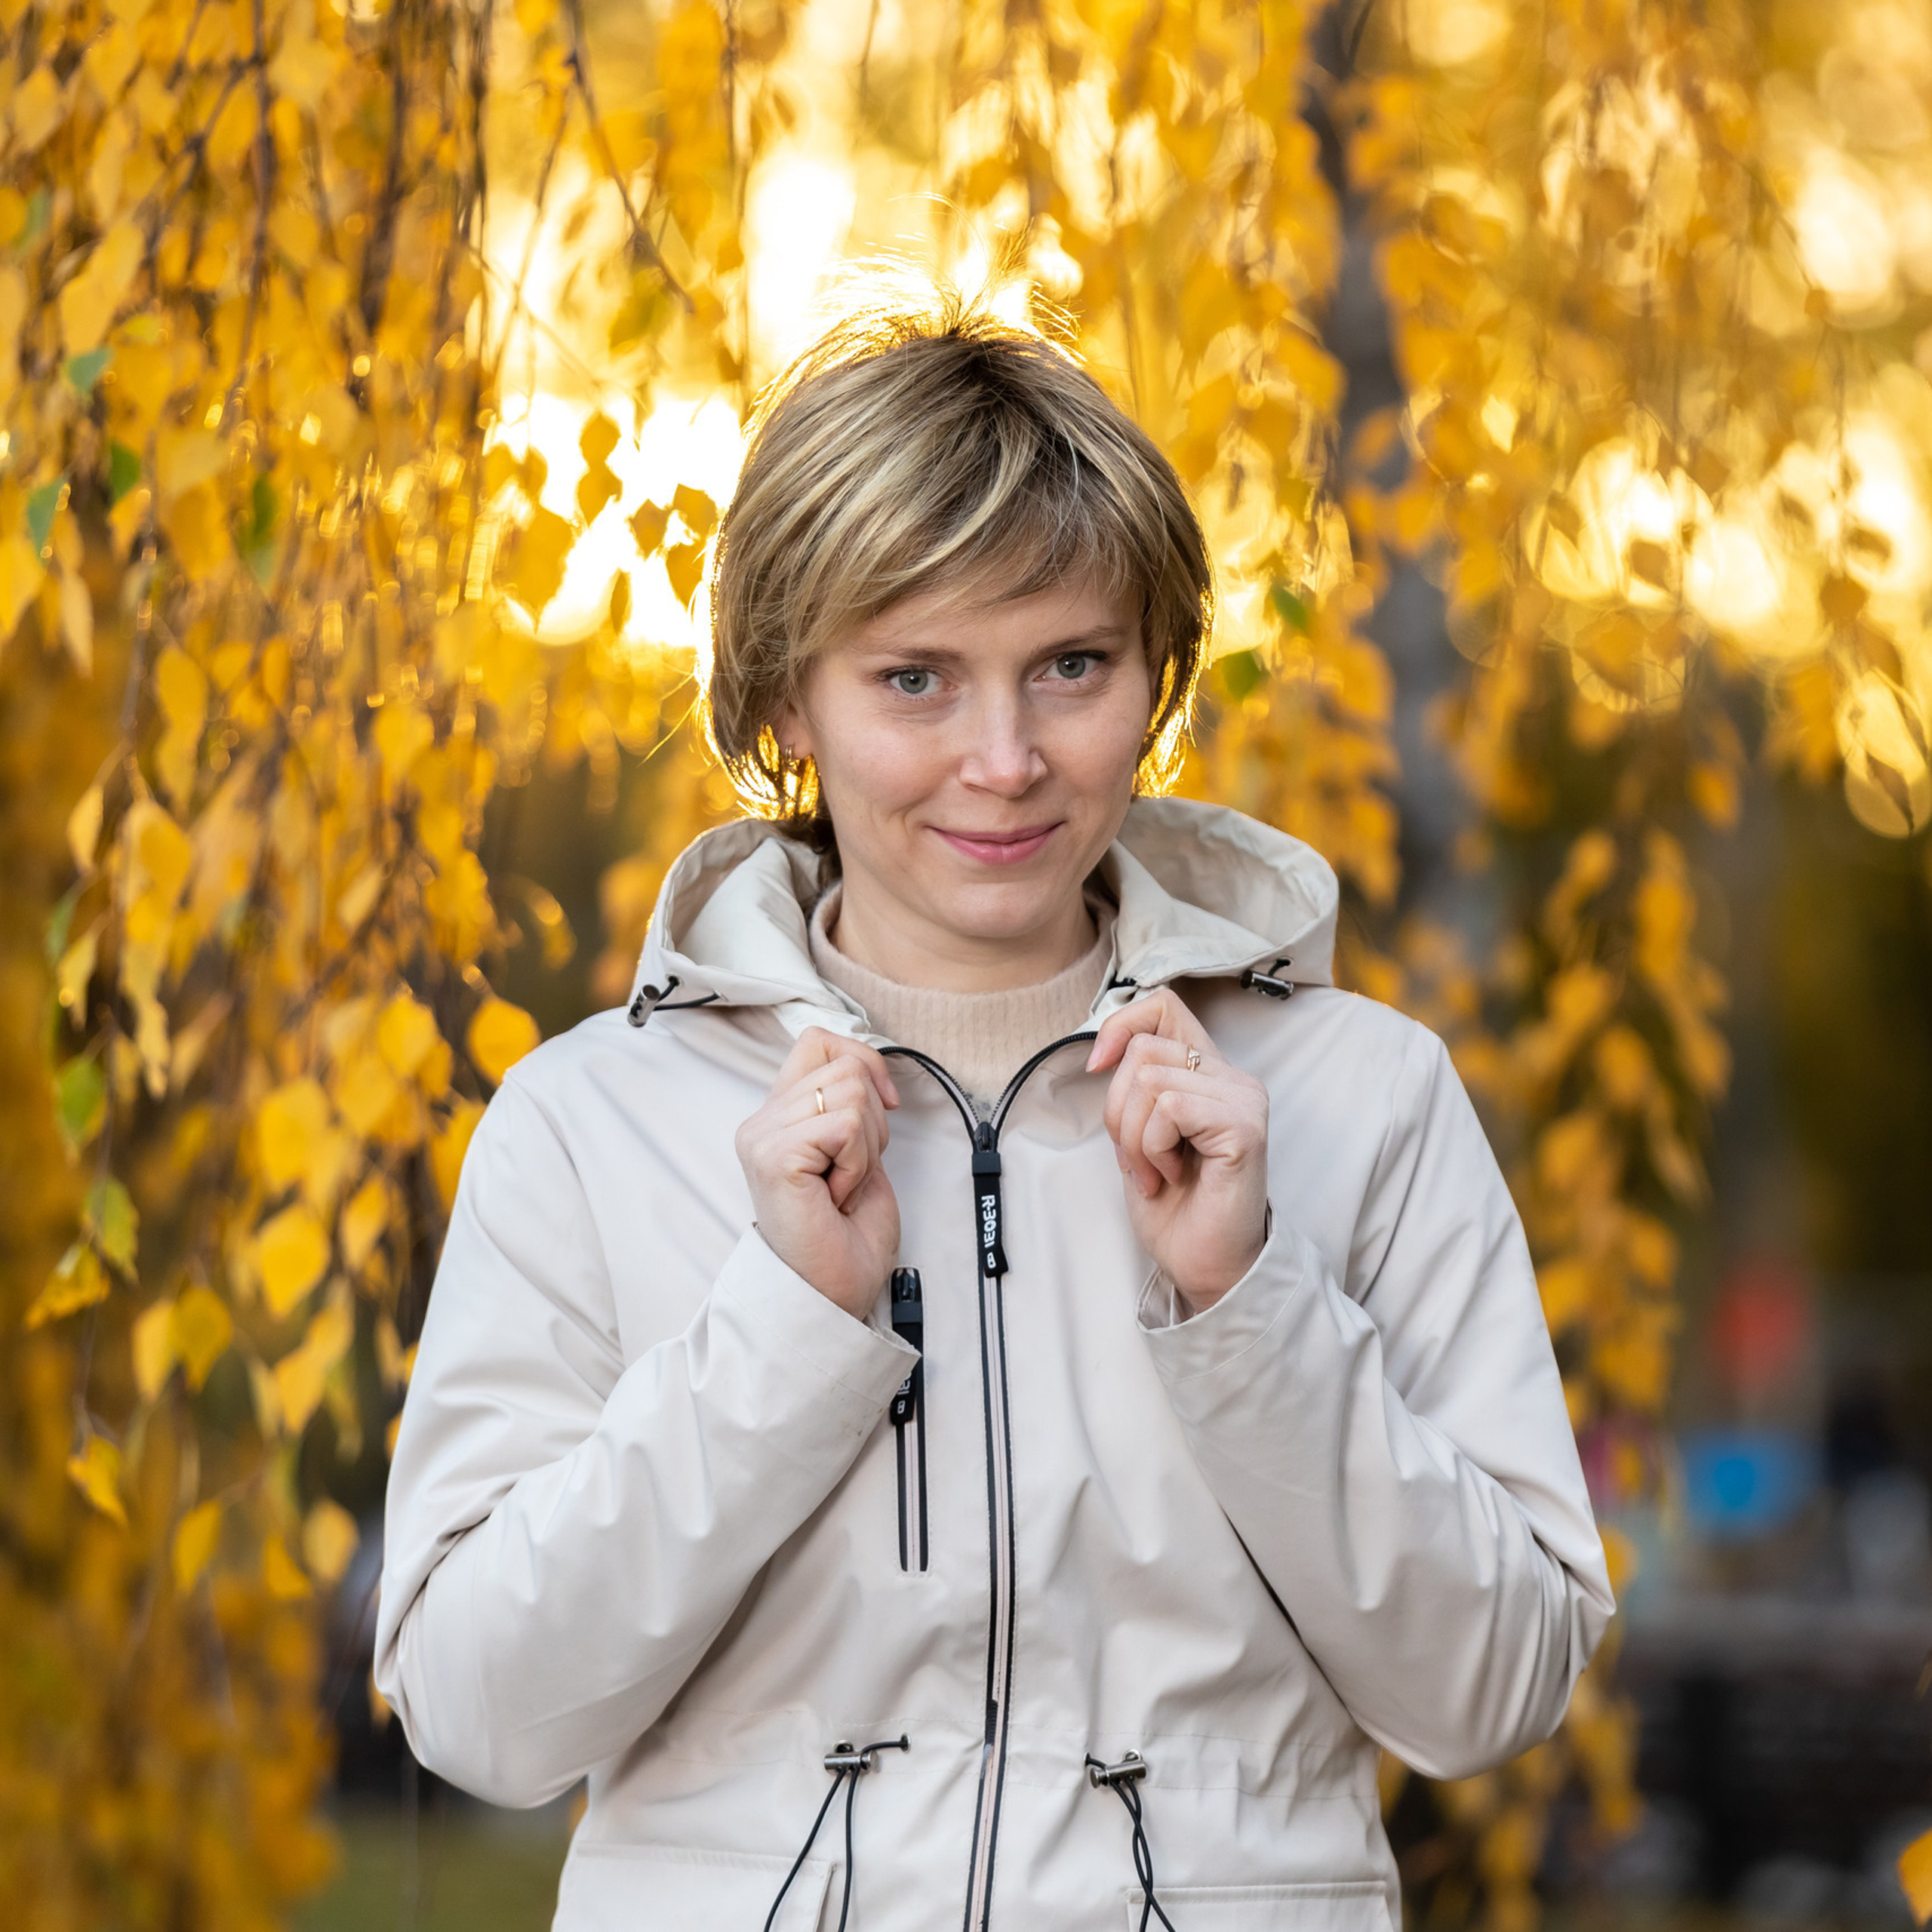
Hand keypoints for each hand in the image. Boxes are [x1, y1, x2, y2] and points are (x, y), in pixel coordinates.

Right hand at [735, 1028, 901, 1319]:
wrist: (833, 1294)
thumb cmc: (846, 1237)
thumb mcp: (857, 1150)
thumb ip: (849, 1104)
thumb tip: (868, 1065)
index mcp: (777, 1116)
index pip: (818, 1039)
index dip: (864, 1061)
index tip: (886, 1106)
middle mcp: (761, 1122)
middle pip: (844, 1063)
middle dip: (873, 1120)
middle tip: (850, 1171)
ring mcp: (762, 1137)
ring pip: (850, 1090)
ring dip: (865, 1145)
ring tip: (842, 1185)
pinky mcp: (774, 1156)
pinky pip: (845, 1125)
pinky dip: (858, 1163)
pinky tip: (836, 1195)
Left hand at [1087, 989, 1268, 1315]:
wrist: (1203, 1264)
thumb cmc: (1176, 1206)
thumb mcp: (1140, 1131)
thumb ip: (1135, 1085)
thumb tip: (1103, 1051)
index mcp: (1209, 1073)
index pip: (1164, 1005)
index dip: (1121, 1025)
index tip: (1097, 1067)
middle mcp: (1233, 1078)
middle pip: (1144, 1048)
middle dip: (1118, 1109)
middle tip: (1138, 1158)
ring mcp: (1243, 1100)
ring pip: (1150, 1079)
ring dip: (1134, 1138)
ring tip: (1156, 1172)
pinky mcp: (1244, 1127)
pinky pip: (1169, 1108)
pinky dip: (1153, 1148)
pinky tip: (1172, 1175)